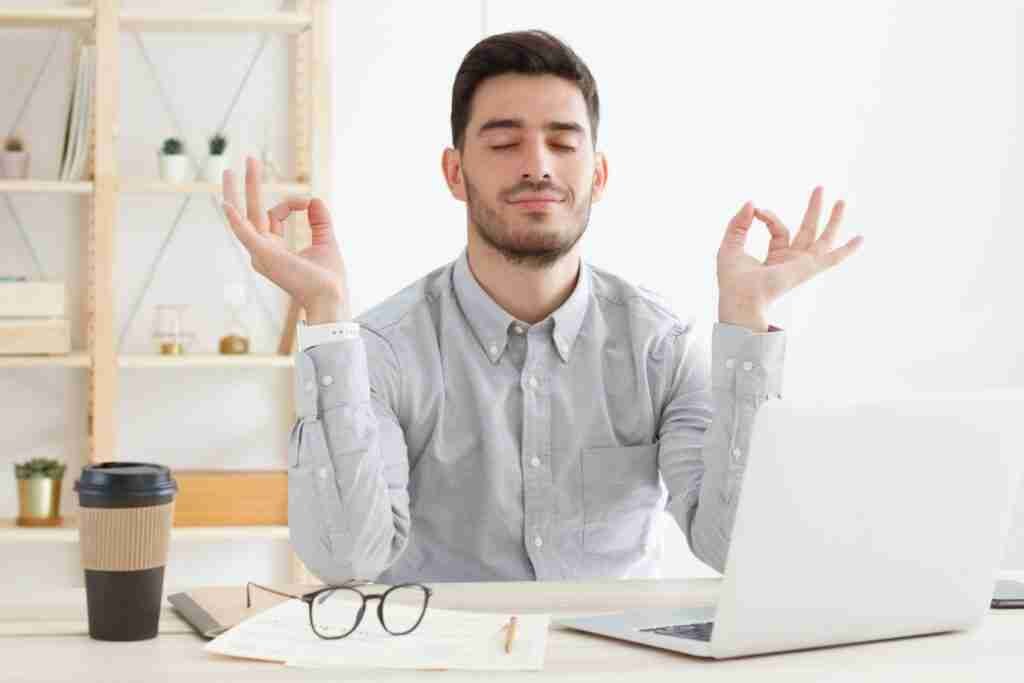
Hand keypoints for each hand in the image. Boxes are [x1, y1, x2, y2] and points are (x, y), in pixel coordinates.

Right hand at [222, 157, 350, 322]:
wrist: (331, 296)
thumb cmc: (328, 278)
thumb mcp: (326, 241)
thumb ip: (319, 221)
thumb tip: (315, 200)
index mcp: (274, 249)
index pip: (275, 215)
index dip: (292, 203)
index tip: (308, 203)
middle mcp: (262, 251)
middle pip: (252, 211)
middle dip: (251, 185)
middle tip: (250, 159)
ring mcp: (260, 253)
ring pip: (243, 217)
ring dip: (237, 192)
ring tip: (231, 169)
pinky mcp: (263, 255)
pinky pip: (244, 233)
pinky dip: (234, 218)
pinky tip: (227, 203)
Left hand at [716, 186, 863, 330]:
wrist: (740, 297)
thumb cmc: (732, 279)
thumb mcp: (731, 244)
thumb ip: (739, 223)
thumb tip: (751, 203)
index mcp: (775, 257)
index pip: (779, 229)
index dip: (768, 216)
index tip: (756, 210)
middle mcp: (791, 261)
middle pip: (807, 230)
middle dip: (813, 208)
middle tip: (820, 187)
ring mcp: (801, 265)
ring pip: (823, 239)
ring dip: (833, 219)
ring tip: (841, 200)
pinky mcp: (807, 268)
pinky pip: (832, 259)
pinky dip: (847, 250)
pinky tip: (861, 239)